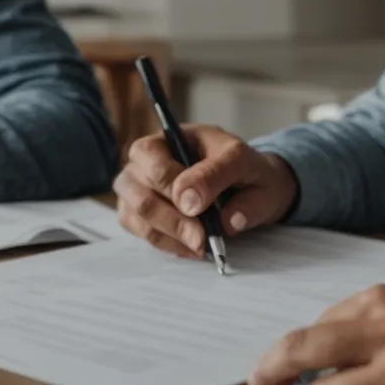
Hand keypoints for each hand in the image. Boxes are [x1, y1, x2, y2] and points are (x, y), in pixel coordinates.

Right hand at [113, 125, 298, 258]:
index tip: (196, 209)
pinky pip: (140, 231)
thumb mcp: (244, 162)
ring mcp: (137, 187)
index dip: (171, 186)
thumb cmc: (242, 168)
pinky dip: (166, 244)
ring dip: (169, 235)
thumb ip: (222, 179)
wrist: (247, 184)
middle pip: (138, 191)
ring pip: (136, 215)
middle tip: (201, 239)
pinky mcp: (138, 212)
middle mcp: (144, 161)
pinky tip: (191, 247)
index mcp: (168, 137)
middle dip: (171, 220)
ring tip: (200, 245)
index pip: (152, 158)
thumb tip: (214, 216)